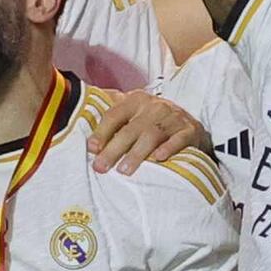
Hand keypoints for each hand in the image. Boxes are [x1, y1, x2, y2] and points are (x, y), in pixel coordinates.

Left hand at [79, 87, 213, 177]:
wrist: (188, 123)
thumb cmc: (152, 121)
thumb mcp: (133, 113)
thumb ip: (111, 116)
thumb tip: (80, 123)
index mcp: (136, 100)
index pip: (115, 115)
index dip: (102, 132)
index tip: (92, 149)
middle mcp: (154, 106)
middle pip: (131, 129)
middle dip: (114, 149)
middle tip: (101, 167)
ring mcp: (174, 117)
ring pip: (153, 135)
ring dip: (137, 153)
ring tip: (124, 171)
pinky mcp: (190, 130)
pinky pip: (179, 139)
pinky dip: (168, 149)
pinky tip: (158, 160)